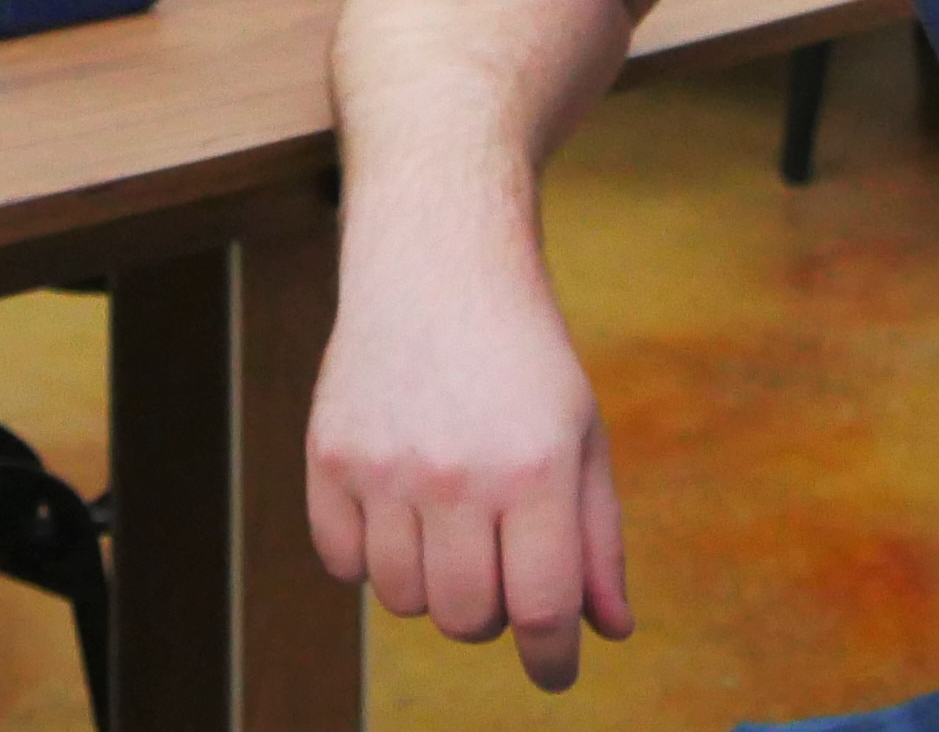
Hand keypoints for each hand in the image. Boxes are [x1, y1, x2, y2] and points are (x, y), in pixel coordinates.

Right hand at [307, 244, 631, 689]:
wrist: (436, 268)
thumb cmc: (522, 358)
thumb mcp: (582, 437)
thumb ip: (598, 539)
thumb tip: (608, 630)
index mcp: (534, 470)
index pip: (541, 609)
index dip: (551, 659)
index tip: (553, 670)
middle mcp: (458, 474)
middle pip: (466, 619)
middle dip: (488, 613)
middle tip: (496, 562)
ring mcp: (386, 467)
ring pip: (402, 600)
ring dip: (429, 582)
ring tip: (446, 520)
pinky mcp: (329, 456)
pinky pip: (342, 565)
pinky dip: (368, 556)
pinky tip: (395, 505)